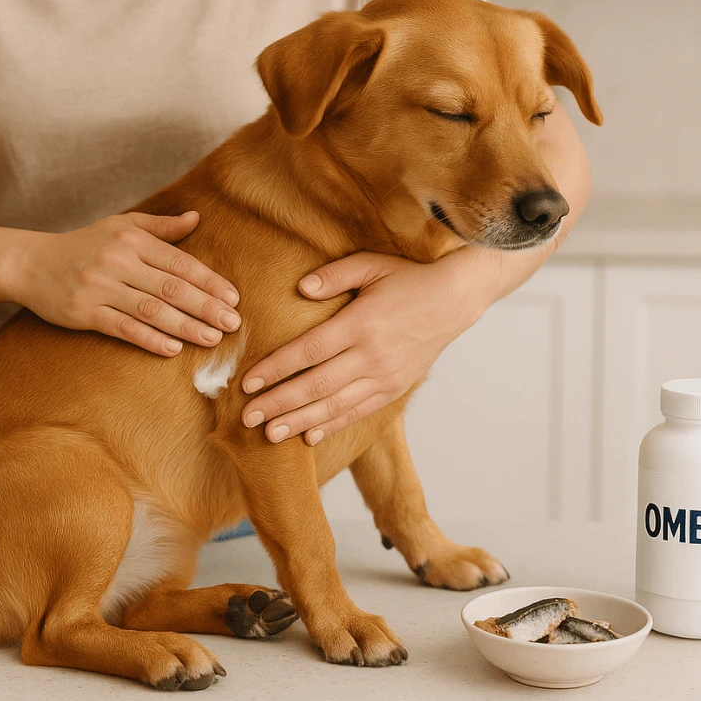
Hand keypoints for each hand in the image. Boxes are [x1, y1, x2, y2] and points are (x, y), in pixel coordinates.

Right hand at [10, 211, 240, 355]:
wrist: (29, 263)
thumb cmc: (83, 245)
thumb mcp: (120, 225)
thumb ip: (160, 226)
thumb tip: (196, 218)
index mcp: (131, 238)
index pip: (179, 262)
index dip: (209, 281)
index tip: (233, 298)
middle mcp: (117, 260)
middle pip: (171, 287)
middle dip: (206, 306)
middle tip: (233, 323)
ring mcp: (100, 287)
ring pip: (151, 310)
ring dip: (185, 326)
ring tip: (212, 338)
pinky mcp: (84, 312)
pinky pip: (123, 327)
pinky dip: (150, 339)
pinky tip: (173, 349)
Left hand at [239, 251, 485, 443]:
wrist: (454, 301)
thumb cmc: (407, 280)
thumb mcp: (371, 264)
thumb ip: (334, 275)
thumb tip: (301, 288)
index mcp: (360, 323)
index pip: (308, 350)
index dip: (275, 368)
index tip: (247, 382)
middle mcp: (371, 355)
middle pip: (315, 385)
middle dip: (278, 403)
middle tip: (246, 417)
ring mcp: (384, 376)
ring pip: (334, 405)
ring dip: (299, 421)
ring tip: (270, 434)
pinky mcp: (394, 389)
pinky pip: (358, 412)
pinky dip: (332, 426)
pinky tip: (308, 436)